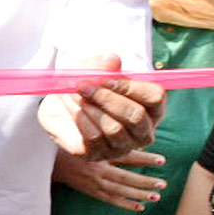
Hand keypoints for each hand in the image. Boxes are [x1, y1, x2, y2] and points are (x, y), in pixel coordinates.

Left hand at [38, 55, 165, 160]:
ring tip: (73, 94)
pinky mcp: (100, 154)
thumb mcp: (88, 68)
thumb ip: (102, 63)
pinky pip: (94, 137)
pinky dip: (79, 118)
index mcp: (150, 107)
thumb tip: (113, 60)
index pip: (155, 97)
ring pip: (114, 128)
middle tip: (82, 86)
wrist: (58, 105)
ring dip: (89, 107)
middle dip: (106, 98)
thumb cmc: (84, 85)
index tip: (104, 79)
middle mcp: (142, 130)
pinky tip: (72, 108)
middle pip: (136, 116)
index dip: (130, 86)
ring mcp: (123, 146)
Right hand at [53, 147, 166, 210]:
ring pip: (121, 191)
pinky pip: (111, 200)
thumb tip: (136, 143)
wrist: (52, 162)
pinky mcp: (92, 192)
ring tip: (156, 196)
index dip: (145, 159)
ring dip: (139, 194)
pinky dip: (126, 204)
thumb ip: (109, 141)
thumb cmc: (74, 147)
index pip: (126, 157)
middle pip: (126, 178)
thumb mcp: (89, 140)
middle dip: (145, 181)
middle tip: (163, 184)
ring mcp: (94, 183)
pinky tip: (140, 206)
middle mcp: (97, 169)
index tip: (162, 160)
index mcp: (98, 154)